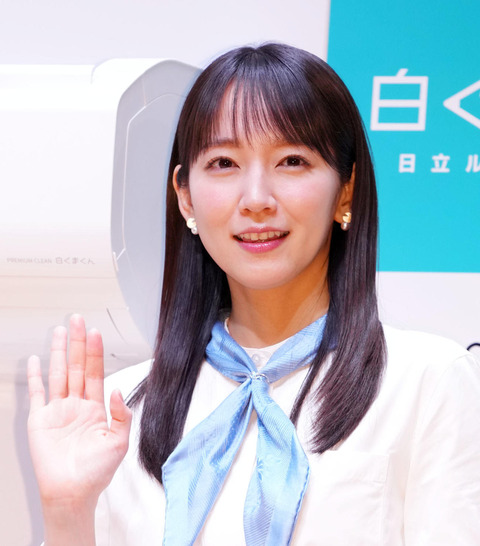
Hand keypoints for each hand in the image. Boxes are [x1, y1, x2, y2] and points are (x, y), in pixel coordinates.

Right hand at [27, 314, 131, 509]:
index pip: (95, 372)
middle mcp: (76, 405)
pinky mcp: (40, 420)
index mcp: (95, 408)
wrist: (72, 492)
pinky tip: (37, 360)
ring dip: (58, 352)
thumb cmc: (97, 471)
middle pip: (76, 366)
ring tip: (60, 331)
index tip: (96, 332)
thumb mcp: (119, 442)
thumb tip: (118, 389)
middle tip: (78, 320)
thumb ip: (121, 414)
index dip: (95, 352)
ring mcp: (57, 410)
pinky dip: (35, 377)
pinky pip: (37, 393)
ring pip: (58, 374)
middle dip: (77, 343)